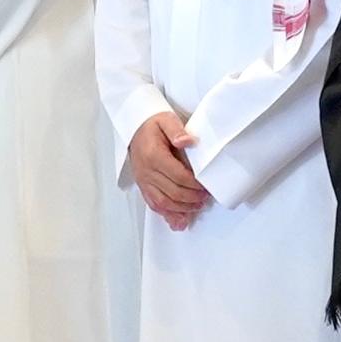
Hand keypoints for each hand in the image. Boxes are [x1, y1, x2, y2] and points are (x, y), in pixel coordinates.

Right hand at [127, 110, 211, 229]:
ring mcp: (144, 181)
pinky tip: (178, 221)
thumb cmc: (152, 125)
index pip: (178, 176)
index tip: (205, 187)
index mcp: (154, 156)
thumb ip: (177, 130)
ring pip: (163, 203)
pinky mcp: (143, 186)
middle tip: (205, 198)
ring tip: (197, 207)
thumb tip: (187, 141)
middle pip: (172, 193)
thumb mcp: (166, 119)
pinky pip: (154, 205)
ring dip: (182, 209)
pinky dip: (167, 215)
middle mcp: (147, 171)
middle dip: (192, 199)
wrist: (134, 129)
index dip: (194, 185)